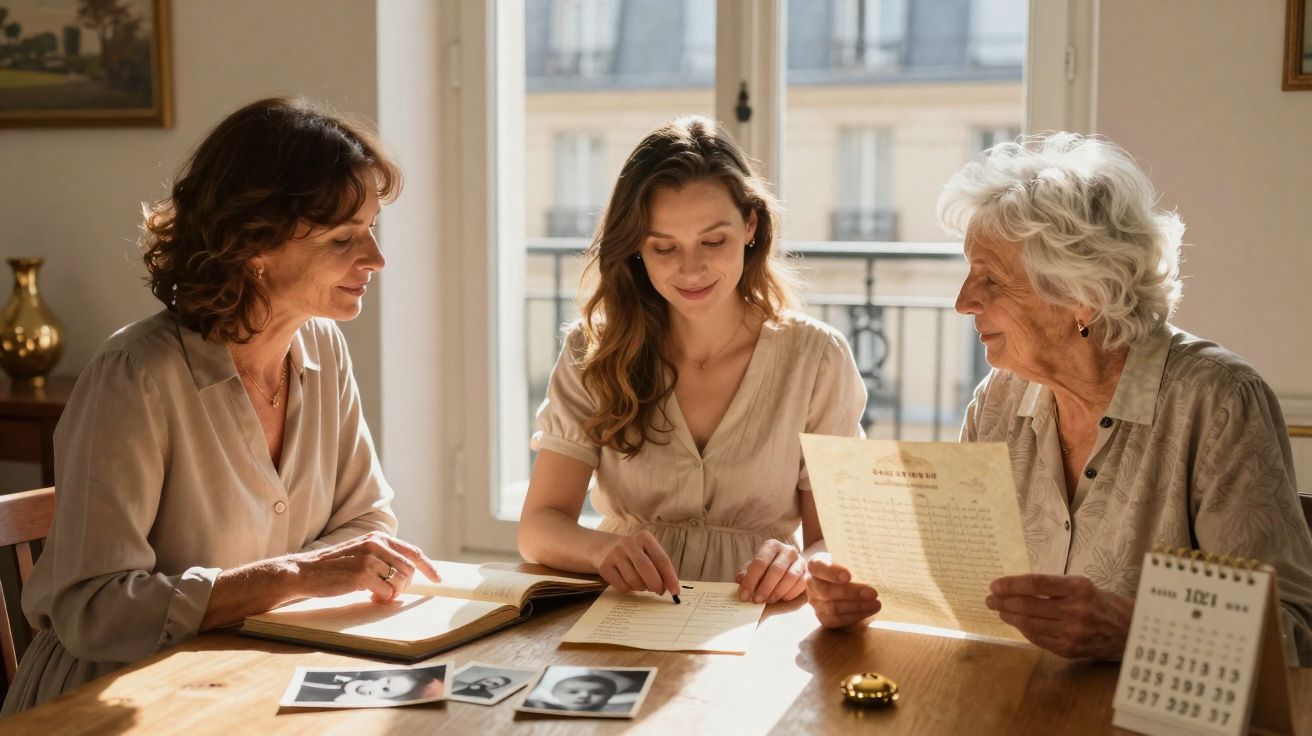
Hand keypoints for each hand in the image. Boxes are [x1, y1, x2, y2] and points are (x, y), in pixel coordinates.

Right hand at [291, 531, 441, 603]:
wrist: (305, 572)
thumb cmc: (334, 567)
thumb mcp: (361, 553)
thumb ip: (382, 557)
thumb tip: (407, 572)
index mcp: (378, 538)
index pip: (412, 552)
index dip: (428, 567)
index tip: (438, 578)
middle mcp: (376, 545)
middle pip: (409, 571)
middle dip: (403, 587)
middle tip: (386, 593)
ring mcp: (370, 559)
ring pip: (399, 583)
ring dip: (390, 594)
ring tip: (374, 595)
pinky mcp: (362, 574)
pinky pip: (387, 593)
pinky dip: (381, 599)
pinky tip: (368, 597)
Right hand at [592, 530, 679, 595]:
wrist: (603, 547)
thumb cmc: (633, 553)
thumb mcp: (647, 551)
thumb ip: (659, 566)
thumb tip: (671, 588)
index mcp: (644, 537)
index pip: (662, 559)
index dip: (670, 577)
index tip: (676, 591)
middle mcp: (629, 543)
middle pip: (647, 569)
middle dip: (656, 585)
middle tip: (659, 591)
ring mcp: (615, 554)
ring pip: (634, 580)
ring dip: (642, 588)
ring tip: (643, 585)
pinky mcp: (604, 566)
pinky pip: (622, 586)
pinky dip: (629, 590)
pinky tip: (629, 583)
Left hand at [735, 539, 806, 603]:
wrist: (787, 567)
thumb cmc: (767, 569)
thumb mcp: (753, 568)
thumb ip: (746, 573)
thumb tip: (740, 580)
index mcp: (771, 546)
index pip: (760, 562)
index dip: (750, 580)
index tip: (744, 595)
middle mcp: (787, 550)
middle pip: (776, 569)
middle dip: (765, 587)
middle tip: (756, 600)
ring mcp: (800, 560)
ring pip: (790, 576)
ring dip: (778, 591)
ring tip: (769, 600)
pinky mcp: (808, 572)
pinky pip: (801, 583)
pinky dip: (791, 593)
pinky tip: (782, 598)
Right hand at [806, 553, 880, 627]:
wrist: (844, 580)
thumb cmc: (849, 565)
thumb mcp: (849, 558)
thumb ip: (855, 561)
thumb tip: (874, 568)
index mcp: (815, 564)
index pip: (818, 567)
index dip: (832, 572)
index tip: (848, 576)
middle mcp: (811, 583)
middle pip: (826, 591)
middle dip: (851, 593)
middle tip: (873, 593)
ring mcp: (814, 601)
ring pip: (832, 608)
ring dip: (857, 606)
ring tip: (876, 603)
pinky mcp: (822, 616)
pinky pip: (835, 620)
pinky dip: (853, 617)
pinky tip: (868, 611)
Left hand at [986, 574, 1133, 659]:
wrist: (1132, 632)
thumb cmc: (1105, 604)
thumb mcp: (1083, 586)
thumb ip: (1054, 588)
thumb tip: (1018, 588)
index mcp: (1079, 588)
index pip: (1036, 584)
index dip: (1012, 584)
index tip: (995, 585)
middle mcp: (1075, 611)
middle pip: (1028, 605)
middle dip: (1003, 602)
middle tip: (990, 599)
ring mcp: (1072, 633)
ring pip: (1030, 624)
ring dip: (1010, 617)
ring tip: (1000, 611)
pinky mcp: (1069, 650)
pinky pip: (1038, 639)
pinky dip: (1024, 630)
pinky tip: (1017, 624)